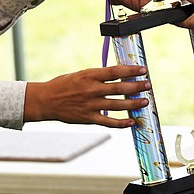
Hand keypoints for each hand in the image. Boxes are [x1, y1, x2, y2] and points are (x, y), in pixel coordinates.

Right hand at [23, 64, 150, 127]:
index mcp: (89, 75)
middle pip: (120, 88)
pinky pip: (109, 122)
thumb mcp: (80, 74)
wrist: (46, 100)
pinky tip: (132, 122)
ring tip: (145, 101)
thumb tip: (118, 75)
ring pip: (118, 105)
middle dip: (137, 86)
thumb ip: (97, 76)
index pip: (115, 71)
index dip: (131, 71)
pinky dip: (122, 123)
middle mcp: (92, 89)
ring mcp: (91, 105)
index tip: (143, 70)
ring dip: (134, 103)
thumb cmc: (63, 85)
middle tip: (148, 85)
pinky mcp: (88, 118)